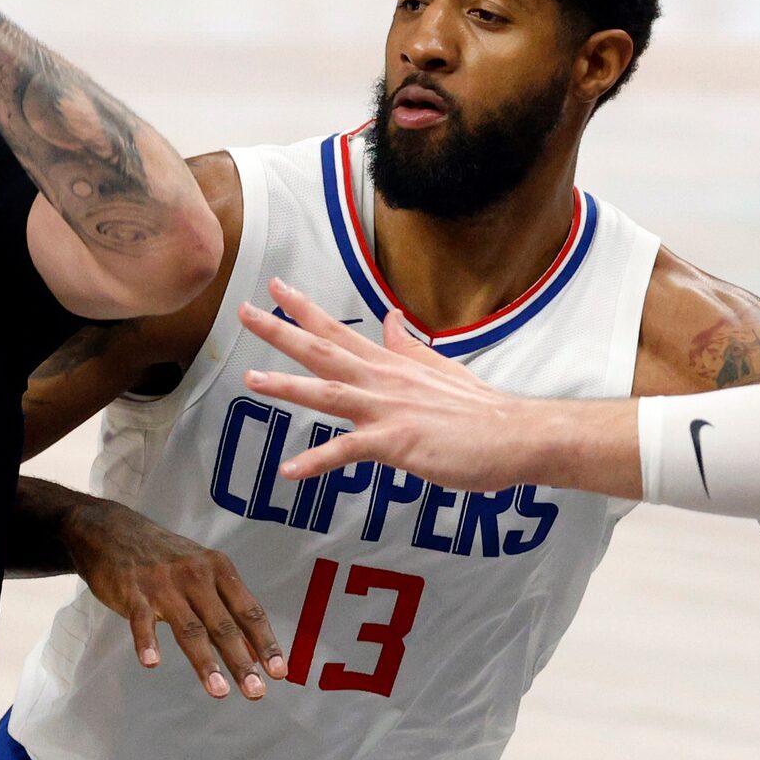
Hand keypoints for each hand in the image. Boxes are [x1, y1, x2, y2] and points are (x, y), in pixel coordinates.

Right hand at [65, 495, 283, 700]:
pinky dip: (146, 642)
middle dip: (242, 661)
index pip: (249, 612)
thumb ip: (227, 610)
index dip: (266, 643)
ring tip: (219, 691)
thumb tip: (255, 650)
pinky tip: (151, 663)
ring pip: (189, 628)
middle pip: (224, 625)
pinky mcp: (133, 592)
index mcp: (220, 571)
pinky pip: (141, 620)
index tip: (279, 672)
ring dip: (205, 662)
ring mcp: (164, 585)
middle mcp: (197, 577)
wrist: (114, 531)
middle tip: (256, 692)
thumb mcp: (203, 574)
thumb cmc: (167, 559)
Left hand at [239, 280, 548, 490]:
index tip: (276, 288)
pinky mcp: (398, 443)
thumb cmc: (480, 410)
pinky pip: (349, 451)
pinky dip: (317, 461)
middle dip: (282, 331)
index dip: (305, 310)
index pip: (340, 331)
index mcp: (393, 364)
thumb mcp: (441, 368)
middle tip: (244, 312)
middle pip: (325, 350)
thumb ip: (409, 347)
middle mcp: (385, 380)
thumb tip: (391, 319)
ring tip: (251, 380)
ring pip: (329, 393)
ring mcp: (389, 410)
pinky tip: (289, 471)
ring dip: (288, 387)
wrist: (515, 435)